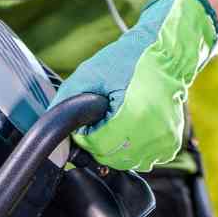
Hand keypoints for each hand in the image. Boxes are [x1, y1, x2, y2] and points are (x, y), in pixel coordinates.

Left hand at [51, 0, 217, 171]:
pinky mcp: (170, 145)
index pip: (94, 146)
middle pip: (108, 158)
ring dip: (116, 148)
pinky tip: (134, 127)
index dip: (85, 134)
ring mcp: (161, 142)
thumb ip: (64, 103)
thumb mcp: (88, 75)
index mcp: (129, 117)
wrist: (166, 53)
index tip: (90, 119)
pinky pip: (143, 160)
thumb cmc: (127, 60)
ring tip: (120, 120)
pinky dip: (134, 149)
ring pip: (124, 163)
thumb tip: (47, 128)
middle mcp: (149, 134)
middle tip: (105, 117)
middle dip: (99, 142)